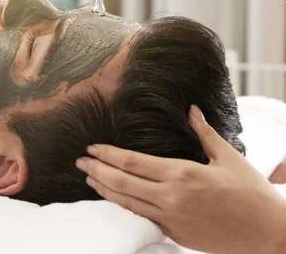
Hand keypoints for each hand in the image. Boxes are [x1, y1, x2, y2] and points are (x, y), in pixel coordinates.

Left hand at [75, 105, 285, 253]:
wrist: (269, 235)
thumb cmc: (252, 194)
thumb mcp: (228, 158)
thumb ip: (204, 133)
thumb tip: (191, 110)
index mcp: (182, 174)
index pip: (132, 162)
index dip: (107, 155)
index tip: (92, 148)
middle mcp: (172, 198)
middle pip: (122, 182)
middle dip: (96, 171)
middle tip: (79, 162)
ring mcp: (171, 219)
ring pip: (126, 204)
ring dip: (104, 190)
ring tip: (88, 180)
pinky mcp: (175, 234)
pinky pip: (141, 219)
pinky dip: (123, 208)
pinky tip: (114, 200)